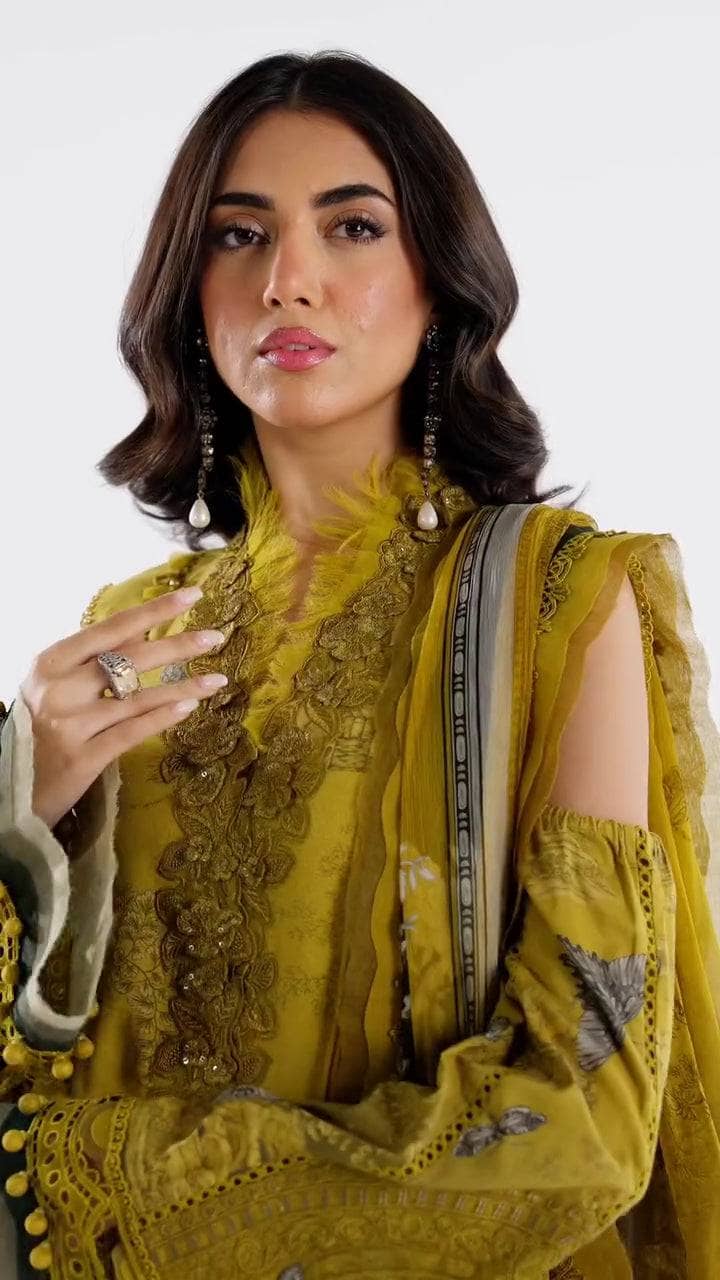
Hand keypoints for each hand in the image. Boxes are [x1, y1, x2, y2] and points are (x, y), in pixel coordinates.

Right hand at [20, 587, 226, 830]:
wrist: (13, 783)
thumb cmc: (41, 725)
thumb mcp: (57, 683)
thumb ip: (94, 659)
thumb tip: (143, 630)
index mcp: (52, 662)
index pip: (112, 628)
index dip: (155, 611)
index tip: (193, 596)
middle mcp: (59, 689)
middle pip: (129, 659)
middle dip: (178, 645)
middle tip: (216, 637)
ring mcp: (69, 724)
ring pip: (136, 698)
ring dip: (182, 687)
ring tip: (217, 680)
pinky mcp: (81, 759)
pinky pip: (130, 732)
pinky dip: (161, 717)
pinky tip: (189, 707)